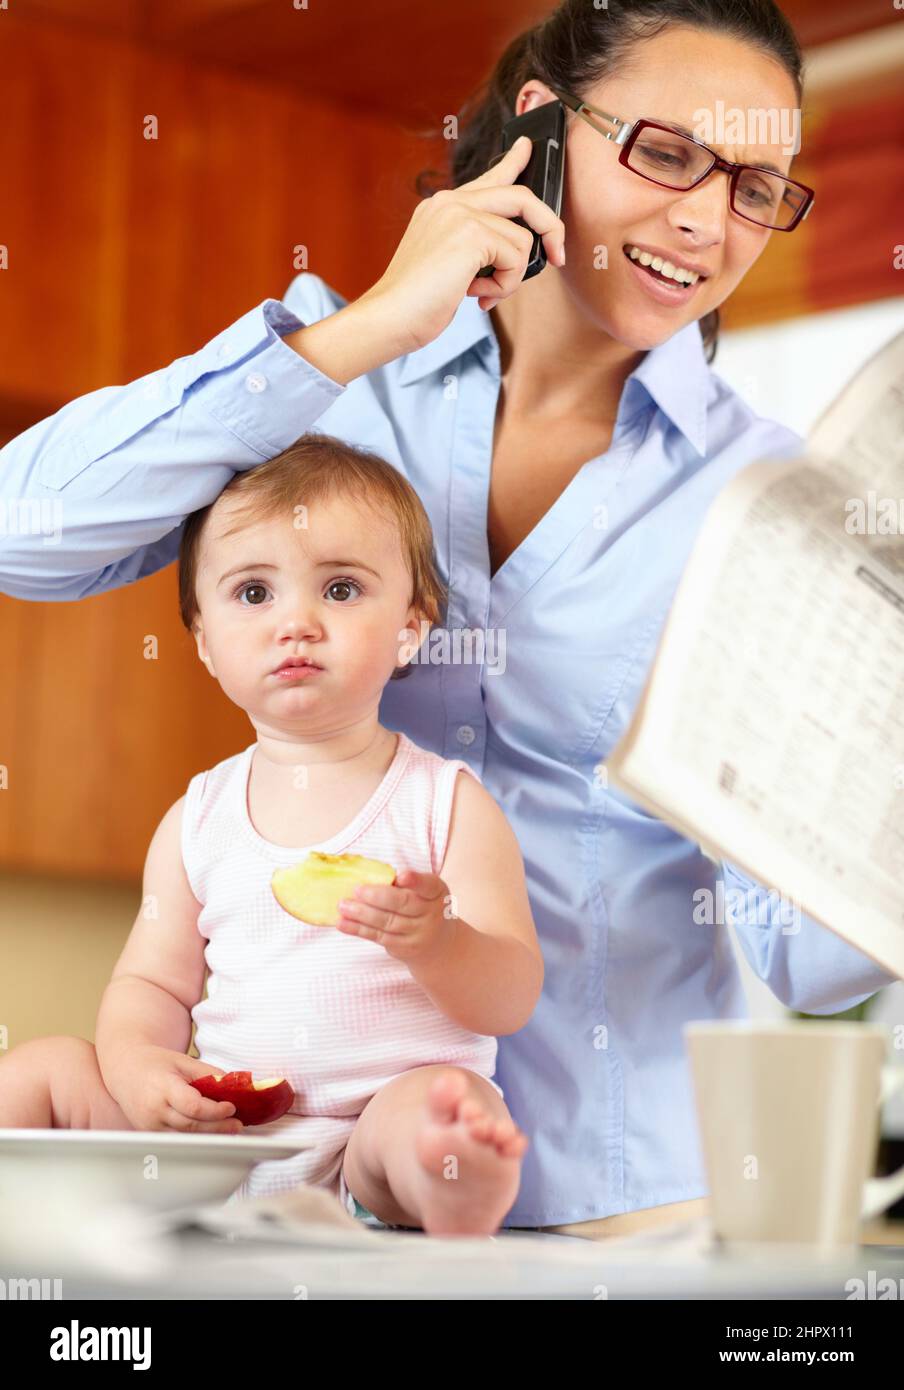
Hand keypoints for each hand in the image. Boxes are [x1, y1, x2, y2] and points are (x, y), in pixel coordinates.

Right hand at [103, 1045, 243, 1133]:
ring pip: (184, 1137)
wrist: (124, 1069)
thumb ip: (208, 1074)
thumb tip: (233, 1087)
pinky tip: (209, 1132)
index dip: (215, 1110)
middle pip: (191, 1126)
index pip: (193, 1106)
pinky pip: (176, 1138)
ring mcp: (149, 1125)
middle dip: (218, 1127)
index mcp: (162, 1088)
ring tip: (229, 1129)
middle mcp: (153, 1110)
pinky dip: (194, 1136)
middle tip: (237, 1125)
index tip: (232, 1107)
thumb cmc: (154, 1063)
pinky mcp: (149, 1133)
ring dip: (209, 1135)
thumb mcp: (183, 1061)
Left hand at [336, 868, 455, 963]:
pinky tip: (343, 923)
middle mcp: (431, 914)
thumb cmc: (423, 906)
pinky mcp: (404, 948)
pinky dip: (358, 929)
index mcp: (436, 892)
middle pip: (402, 904)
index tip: (401, 876)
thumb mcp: (423, 892)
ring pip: (387, 922)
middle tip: (356, 890)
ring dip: (361, 914)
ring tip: (342, 906)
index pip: (428, 885)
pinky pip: (378, 937)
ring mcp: (418, 934)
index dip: (415, 881)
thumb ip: (404, 885)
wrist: (437, 943)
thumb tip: (365, 876)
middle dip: (377, 897)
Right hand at [358, 134, 565, 353]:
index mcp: (441, 206)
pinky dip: (505, 285)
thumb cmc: (415, 302)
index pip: (487, 177)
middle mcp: (451, 202)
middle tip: (558, 255)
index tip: (527, 147)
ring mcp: (460, 214)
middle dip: (550, 227)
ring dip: (512, 277)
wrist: (389, 316)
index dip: (513, 161)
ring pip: (522, 239)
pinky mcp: (472, 234)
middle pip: (521, 196)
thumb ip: (474, 248)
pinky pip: (517, 258)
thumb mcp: (446, 265)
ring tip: (484, 293)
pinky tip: (478, 296)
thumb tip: (512, 254)